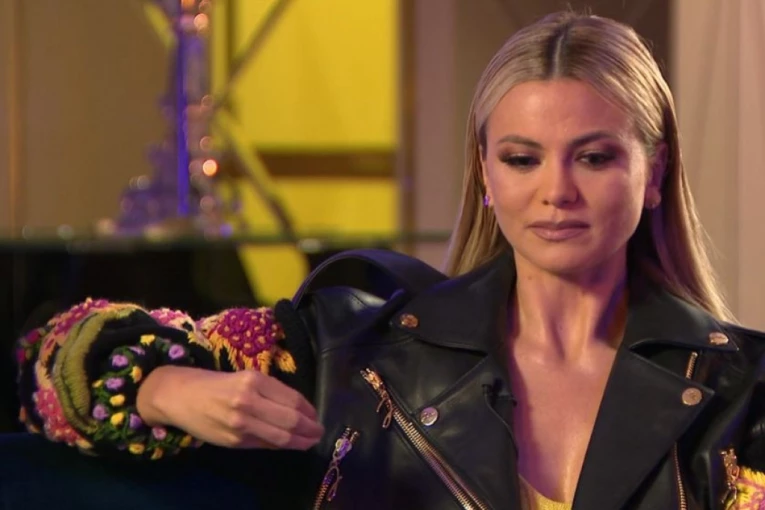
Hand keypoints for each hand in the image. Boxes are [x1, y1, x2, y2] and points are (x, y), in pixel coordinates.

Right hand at [137, 366, 323, 449]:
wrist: (178, 395)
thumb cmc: (214, 383)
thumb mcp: (244, 378)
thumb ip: (269, 393)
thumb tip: (298, 411)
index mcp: (254, 380)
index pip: (292, 399)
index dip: (309, 410)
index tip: (317, 415)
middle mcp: (248, 401)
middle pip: (290, 420)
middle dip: (310, 428)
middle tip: (319, 431)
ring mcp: (240, 423)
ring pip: (280, 437)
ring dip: (300, 441)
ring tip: (310, 441)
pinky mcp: (233, 441)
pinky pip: (264, 444)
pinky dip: (280, 445)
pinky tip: (288, 444)